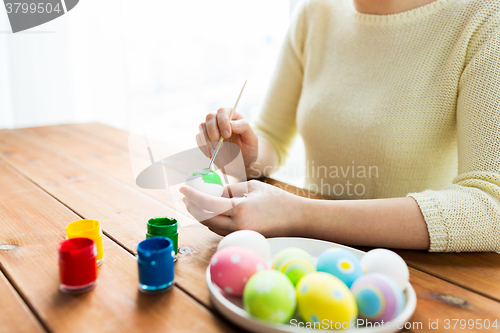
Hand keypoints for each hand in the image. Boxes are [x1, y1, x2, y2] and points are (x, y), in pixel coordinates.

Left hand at [179, 180, 304, 236]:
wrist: (295, 218)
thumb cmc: (276, 199)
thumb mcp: (252, 187)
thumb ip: (230, 189)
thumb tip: (213, 194)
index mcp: (240, 209)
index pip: (208, 203)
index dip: (192, 195)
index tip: (182, 188)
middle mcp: (237, 226)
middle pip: (204, 218)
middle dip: (192, 207)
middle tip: (185, 197)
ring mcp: (239, 235)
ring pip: (211, 226)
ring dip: (201, 214)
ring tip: (195, 202)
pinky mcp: (242, 238)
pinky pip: (221, 230)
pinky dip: (212, 220)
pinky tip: (210, 212)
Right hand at [197, 108, 257, 171]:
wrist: (242, 163)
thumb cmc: (249, 149)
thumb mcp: (252, 138)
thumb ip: (244, 127)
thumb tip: (231, 124)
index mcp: (232, 117)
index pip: (223, 111)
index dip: (223, 121)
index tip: (227, 134)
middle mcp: (220, 121)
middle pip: (210, 116)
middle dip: (213, 130)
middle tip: (219, 142)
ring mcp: (211, 130)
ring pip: (202, 126)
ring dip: (207, 139)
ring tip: (216, 151)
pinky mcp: (206, 140)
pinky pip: (199, 138)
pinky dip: (203, 146)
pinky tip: (211, 154)